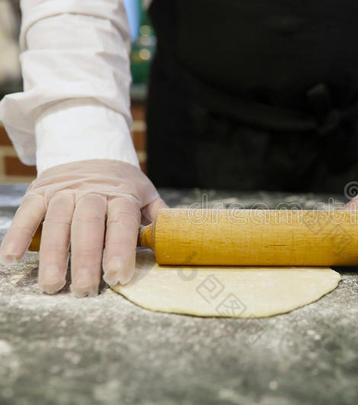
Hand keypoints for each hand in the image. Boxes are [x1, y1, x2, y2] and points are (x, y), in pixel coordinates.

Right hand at [0, 160, 165, 296]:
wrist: (90, 148)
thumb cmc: (122, 183)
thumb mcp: (145, 193)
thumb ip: (158, 217)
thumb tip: (177, 239)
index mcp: (121, 194)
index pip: (121, 223)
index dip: (119, 249)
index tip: (118, 276)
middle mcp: (92, 192)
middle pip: (88, 226)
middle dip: (86, 259)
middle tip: (85, 290)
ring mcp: (63, 191)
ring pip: (57, 222)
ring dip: (53, 255)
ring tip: (53, 285)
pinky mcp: (40, 192)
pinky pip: (28, 212)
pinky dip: (18, 234)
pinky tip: (12, 258)